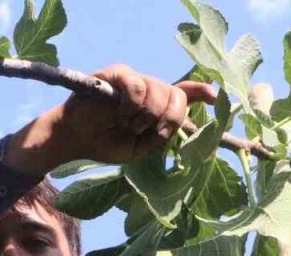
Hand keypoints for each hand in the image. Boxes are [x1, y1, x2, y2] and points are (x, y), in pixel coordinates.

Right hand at [5, 65, 217, 174]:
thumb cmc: (106, 143)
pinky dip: (132, 105)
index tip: (214, 96)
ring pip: (158, 91)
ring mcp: (133, 79)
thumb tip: (185, 120)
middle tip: (142, 131)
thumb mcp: (142, 146)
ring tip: (126, 124)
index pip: (183, 93)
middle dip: (165, 119)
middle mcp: (148, 88)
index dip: (200, 92)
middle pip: (175, 96)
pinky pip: (137, 85)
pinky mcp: (117, 74)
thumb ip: (163, 133)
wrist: (76, 140)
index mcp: (156, 105)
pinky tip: (121, 114)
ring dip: (144, 117)